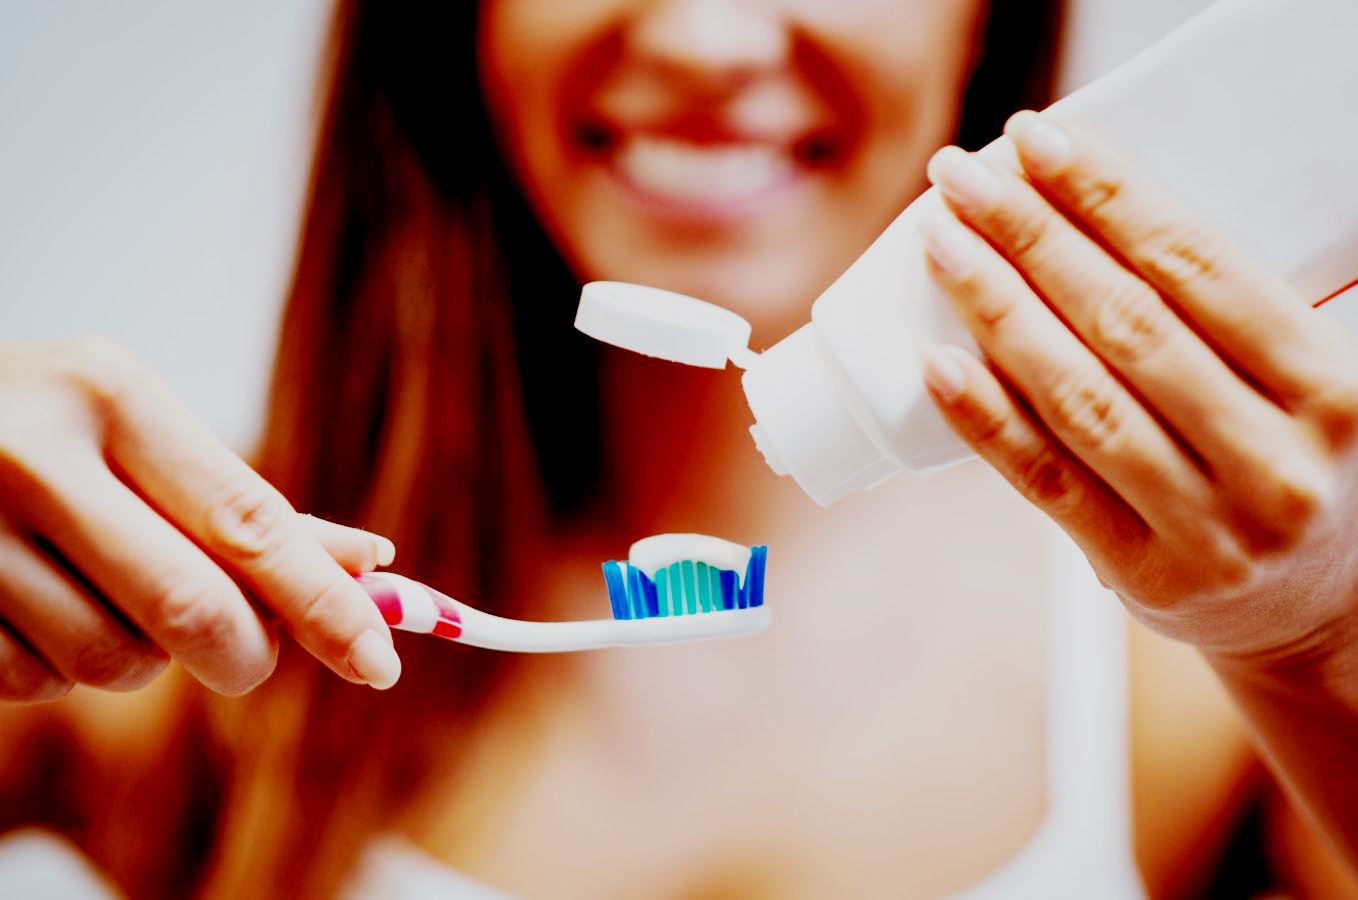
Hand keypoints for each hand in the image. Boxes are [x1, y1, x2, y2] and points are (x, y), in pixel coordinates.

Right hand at [0, 337, 401, 700]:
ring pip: (116, 662)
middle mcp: (34, 458)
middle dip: (245, 654)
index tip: (382, 661)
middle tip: (249, 653)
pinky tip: (35, 604)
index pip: (249, 525)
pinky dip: (63, 668)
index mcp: (110, 394)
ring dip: (141, 657)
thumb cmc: (41, 428)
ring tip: (103, 589)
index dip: (326, 604)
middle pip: (192, 612)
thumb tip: (370, 564)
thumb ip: (242, 505)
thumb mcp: (138, 433)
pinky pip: (39, 686)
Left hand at [918, 112, 1357, 664]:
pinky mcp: (1142, 573)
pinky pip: (1048, 481)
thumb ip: (1227, 320)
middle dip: (1030, 237)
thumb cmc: (1295, 463)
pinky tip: (934, 361)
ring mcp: (1209, 528)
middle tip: (959, 177)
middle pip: (1127, 324)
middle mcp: (1276, 460)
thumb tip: (1086, 212)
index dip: (1110, 196)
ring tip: (939, 244)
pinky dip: (985, 418)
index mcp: (1332, 388)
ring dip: (995, 310)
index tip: (1036, 141)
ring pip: (1080, 399)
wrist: (1318, 610)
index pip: (1201, 267)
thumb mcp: (1304, 386)